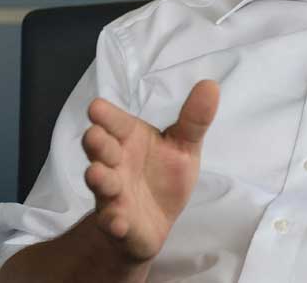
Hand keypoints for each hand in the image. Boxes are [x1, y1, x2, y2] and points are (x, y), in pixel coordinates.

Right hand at [82, 80, 219, 262]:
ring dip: (99, 179)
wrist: (154, 221)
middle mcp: (115, 164)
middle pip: (102, 151)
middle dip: (97, 144)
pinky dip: (114, 222)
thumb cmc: (164, 175)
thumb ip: (194, 119)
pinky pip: (113, 223)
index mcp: (130, 140)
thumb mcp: (184, 146)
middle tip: (95, 135)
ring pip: (102, 185)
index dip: (107, 116)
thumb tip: (211, 84)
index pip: (117, 123)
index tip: (96, 106)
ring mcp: (113, 194)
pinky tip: (119, 222)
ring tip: (96, 173)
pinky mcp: (119, 223)